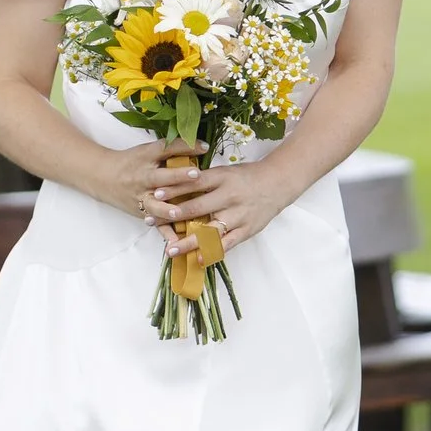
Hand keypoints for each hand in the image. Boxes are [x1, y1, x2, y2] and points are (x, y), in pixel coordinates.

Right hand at [106, 139, 210, 223]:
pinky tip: (175, 242)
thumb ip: (172, 150)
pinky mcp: (142, 212)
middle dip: (178, 176)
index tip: (205, 147)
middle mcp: (143, 177)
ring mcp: (142, 197)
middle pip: (160, 176)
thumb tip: (203, 147)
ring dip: (167, 209)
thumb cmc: (132, 162)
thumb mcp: (148, 151)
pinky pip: (155, 224)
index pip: (166, 148)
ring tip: (178, 213)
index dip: (184, 147)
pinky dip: (165, 233)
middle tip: (196, 174)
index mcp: (146, 157)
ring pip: (154, 204)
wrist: (103, 178)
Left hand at [151, 156, 302, 257]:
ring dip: (188, 241)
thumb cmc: (247, 176)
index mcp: (222, 178)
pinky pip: (228, 244)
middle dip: (172, 216)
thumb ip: (204, 180)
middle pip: (197, 208)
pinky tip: (198, 259)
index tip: (154, 194)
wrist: (278, 183)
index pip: (193, 183)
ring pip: (210, 230)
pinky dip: (212, 252)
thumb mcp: (225, 171)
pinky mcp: (246, 230)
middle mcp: (229, 196)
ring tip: (170, 249)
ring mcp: (238, 215)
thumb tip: (175, 183)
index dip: (173, 189)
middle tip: (152, 221)